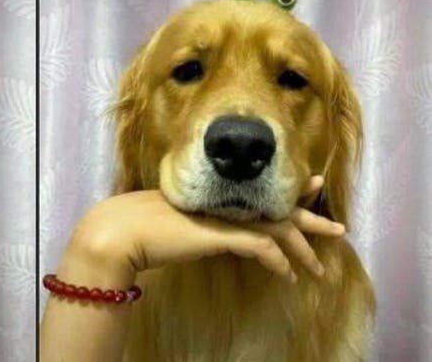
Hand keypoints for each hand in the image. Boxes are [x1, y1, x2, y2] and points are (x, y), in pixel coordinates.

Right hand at [67, 177, 344, 284]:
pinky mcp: (219, 233)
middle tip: (339, 228)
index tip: (312, 186)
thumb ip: (200, 225)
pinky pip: (260, 247)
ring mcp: (222, 216)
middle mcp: (223, 202)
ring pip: (275, 228)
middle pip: (276, 209)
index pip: (260, 193)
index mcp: (216, 196)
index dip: (290, 192)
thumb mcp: (178, 224)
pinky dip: (278, 261)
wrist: (122, 230)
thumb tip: (214, 234)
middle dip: (310, 219)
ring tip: (320, 268)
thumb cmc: (142, 228)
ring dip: (301, 249)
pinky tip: (288, 276)